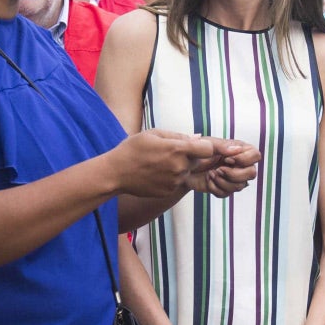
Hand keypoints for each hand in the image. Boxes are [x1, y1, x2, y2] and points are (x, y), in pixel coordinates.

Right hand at [108, 130, 224, 198]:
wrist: (116, 173)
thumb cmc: (133, 149)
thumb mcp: (154, 134)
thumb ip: (178, 136)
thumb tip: (198, 138)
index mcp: (177, 149)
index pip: (208, 149)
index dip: (206, 146)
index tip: (200, 146)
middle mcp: (179, 167)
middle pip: (198, 160)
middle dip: (190, 156)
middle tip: (169, 152)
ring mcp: (175, 181)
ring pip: (187, 172)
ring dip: (180, 167)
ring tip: (159, 163)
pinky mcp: (169, 191)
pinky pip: (178, 182)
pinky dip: (171, 177)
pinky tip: (155, 173)